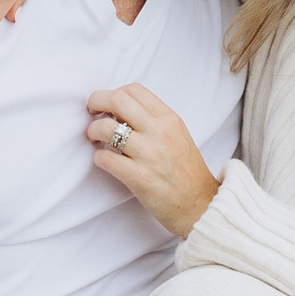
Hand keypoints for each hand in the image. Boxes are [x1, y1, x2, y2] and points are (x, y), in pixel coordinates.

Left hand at [87, 83, 219, 238]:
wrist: (202, 205)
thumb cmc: (187, 172)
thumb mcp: (178, 135)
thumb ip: (154, 120)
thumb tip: (120, 111)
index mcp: (169, 119)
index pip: (134, 90)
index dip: (113, 93)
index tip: (106, 105)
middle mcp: (159, 132)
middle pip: (117, 100)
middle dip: (96, 102)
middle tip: (92, 113)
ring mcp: (149, 154)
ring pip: (105, 128)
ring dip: (93, 131)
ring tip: (95, 139)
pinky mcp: (139, 178)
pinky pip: (105, 158)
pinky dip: (98, 157)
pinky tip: (104, 160)